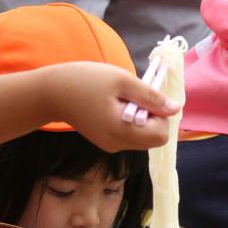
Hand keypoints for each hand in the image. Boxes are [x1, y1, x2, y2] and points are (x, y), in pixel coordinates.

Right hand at [49, 62, 180, 151]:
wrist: (51, 92)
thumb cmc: (85, 80)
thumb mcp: (122, 81)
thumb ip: (151, 96)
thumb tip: (175, 108)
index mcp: (121, 131)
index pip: (161, 134)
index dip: (160, 114)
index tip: (146, 97)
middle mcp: (117, 144)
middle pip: (155, 139)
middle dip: (153, 118)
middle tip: (135, 97)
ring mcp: (111, 146)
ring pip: (144, 139)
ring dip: (142, 120)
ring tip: (122, 100)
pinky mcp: (106, 143)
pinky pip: (130, 136)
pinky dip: (131, 123)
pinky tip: (115, 107)